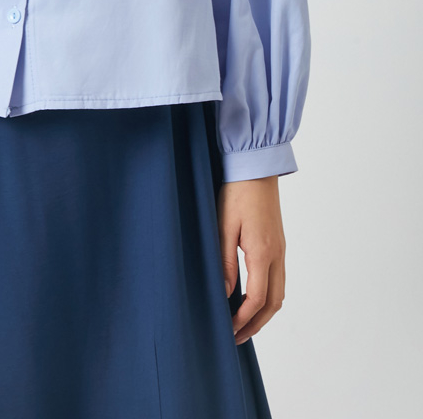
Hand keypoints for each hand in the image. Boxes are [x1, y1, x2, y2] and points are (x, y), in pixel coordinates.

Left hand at [216, 176, 285, 344]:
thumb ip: (224, 261)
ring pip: (279, 292)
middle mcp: (277, 254)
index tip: (228, 330)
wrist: (256, 166)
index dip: (243, 319)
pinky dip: (267, 296)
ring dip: (263, 312)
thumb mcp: (223, 226)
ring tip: (243, 323)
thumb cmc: (237, 192)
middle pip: (273, 302)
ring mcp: (280, 249)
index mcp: (263, 251)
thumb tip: (225, 294)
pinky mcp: (278, 243)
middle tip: (236, 337)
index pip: (257, 298)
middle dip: (256, 324)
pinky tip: (251, 298)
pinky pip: (278, 279)